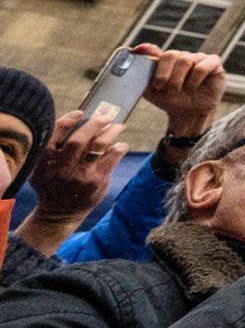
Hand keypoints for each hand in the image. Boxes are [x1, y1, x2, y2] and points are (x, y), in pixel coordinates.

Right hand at [20, 111, 128, 247]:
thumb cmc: (52, 185)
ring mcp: (81, 175)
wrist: (58, 214)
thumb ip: (52, 149)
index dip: (68, 121)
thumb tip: (75, 121)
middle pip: (79, 139)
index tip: (80, 113)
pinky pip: (113, 157)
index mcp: (46, 162)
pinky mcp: (97, 181)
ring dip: (112, 131)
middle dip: (95, 123)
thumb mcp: (42, 169)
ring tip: (118, 126)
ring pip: (99, 145)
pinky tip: (121, 145)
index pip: (55, 135)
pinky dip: (119, 147)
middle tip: (106, 117)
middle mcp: (62, 168)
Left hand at [134, 44, 225, 142]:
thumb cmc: (171, 100)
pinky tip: (193, 88)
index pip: (157, 52)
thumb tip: (135, 55)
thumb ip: (143, 75)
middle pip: (171, 55)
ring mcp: (199, 58)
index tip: (137, 51)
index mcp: (167, 61)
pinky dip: (195, 79)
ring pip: (186, 60)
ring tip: (179, 91)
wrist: (189, 114)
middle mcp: (183, 56)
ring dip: (179, 80)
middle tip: (162, 87)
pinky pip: (203, 65)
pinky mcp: (214, 64)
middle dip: (164, 74)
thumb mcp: (151, 91)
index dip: (148, 51)